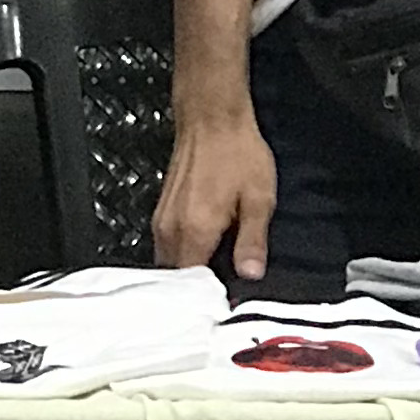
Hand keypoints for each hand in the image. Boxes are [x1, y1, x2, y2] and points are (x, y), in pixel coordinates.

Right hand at [156, 102, 275, 283]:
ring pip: (171, 264)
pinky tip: (207, 250)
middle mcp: (172, 229)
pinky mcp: (162, 211)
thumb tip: (251, 274)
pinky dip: (185, 255)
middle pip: (178, 279)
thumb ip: (252, 242)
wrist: (212, 117)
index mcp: (195, 230)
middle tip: (226, 291)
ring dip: (192, 271)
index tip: (230, 301)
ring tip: (218, 273)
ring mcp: (163, 220)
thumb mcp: (258, 199)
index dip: (214, 296)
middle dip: (200, 289)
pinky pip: (169, 247)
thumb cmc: (236, 151)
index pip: (194, 285)